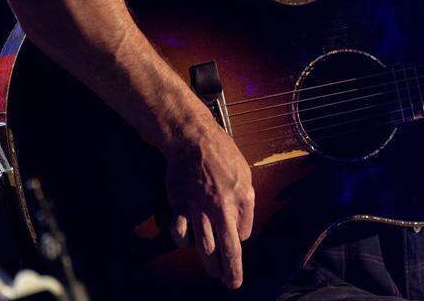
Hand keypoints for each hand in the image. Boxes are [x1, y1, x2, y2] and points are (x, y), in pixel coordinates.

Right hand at [164, 120, 255, 288]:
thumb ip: (245, 205)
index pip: (239, 237)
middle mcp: (218, 207)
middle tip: (230, 282)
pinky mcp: (178, 205)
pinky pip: (179, 234)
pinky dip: (183, 242)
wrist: (192, 140)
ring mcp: (196, 207)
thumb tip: (241, 232)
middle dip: (227, 271)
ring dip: (209, 263)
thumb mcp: (245, 176)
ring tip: (214, 272)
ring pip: (202, 246)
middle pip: (223, 249)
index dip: (238, 250)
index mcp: (238, 199)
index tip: (236, 261)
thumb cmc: (222, 156)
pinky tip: (188, 243)